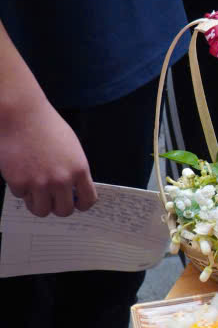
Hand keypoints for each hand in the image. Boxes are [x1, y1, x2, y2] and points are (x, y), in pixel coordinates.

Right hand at [0, 97, 95, 216]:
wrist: (21, 116)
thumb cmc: (46, 127)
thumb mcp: (72, 149)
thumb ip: (74, 170)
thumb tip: (74, 190)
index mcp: (79, 170)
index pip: (88, 200)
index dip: (81, 205)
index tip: (76, 204)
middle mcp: (61, 180)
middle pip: (64, 211)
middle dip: (58, 207)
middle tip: (52, 200)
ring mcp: (39, 183)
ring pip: (42, 211)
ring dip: (38, 203)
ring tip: (35, 192)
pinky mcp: (19, 182)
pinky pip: (21, 197)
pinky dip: (20, 189)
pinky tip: (21, 174)